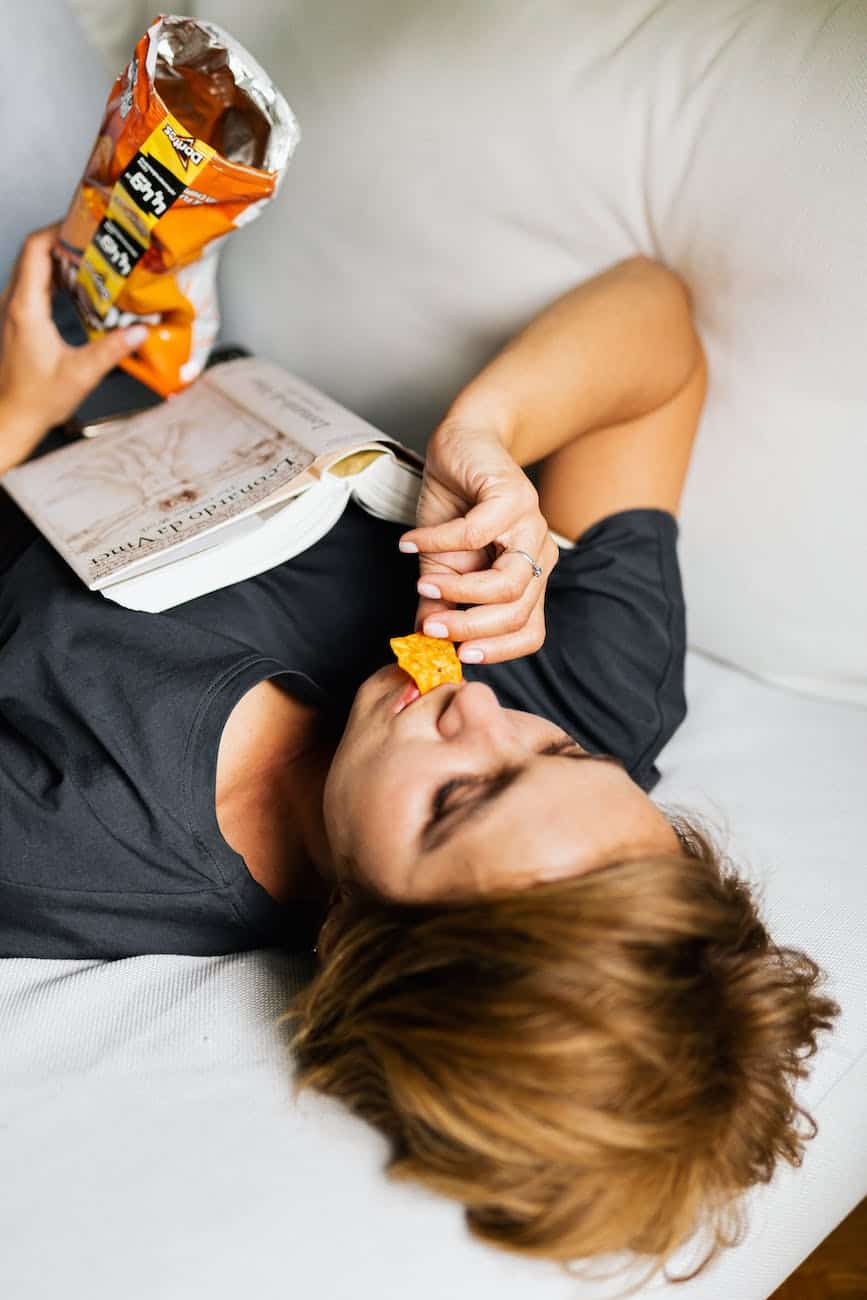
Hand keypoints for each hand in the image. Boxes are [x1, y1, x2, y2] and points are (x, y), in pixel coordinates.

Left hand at [0, 225, 147, 470]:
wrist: (12, 419)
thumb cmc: (37, 400)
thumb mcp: (81, 374)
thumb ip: (111, 349)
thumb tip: (139, 330)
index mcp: (26, 308)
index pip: (36, 249)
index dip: (59, 230)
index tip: (86, 226)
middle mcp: (14, 304)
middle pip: (34, 253)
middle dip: (64, 240)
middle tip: (96, 240)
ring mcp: (13, 312)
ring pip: (33, 269)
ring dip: (60, 260)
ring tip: (92, 261)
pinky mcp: (18, 323)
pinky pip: (34, 288)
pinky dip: (55, 280)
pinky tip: (78, 290)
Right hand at [399, 416, 558, 664]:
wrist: (461, 446)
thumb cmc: (453, 507)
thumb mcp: (440, 565)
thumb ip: (436, 602)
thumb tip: (421, 642)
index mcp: (529, 579)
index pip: (530, 631)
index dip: (498, 650)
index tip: (459, 654)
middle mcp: (539, 555)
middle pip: (517, 612)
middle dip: (469, 625)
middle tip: (431, 626)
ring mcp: (532, 525)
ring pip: (507, 582)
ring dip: (458, 590)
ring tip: (422, 583)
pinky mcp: (515, 495)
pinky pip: (476, 533)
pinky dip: (438, 543)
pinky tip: (411, 543)